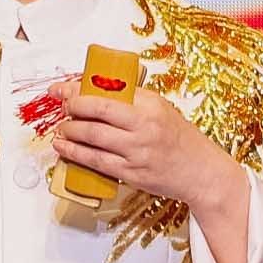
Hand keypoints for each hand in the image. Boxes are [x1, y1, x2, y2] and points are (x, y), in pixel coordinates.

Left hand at [48, 86, 253, 262]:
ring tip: (60, 129)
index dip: (77, 90)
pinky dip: (76, 154)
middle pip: (96, 113)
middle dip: (71, 109)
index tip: (61, 89)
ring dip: (69, 132)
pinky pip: (97, 161)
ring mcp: (137, 151)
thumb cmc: (180, 139)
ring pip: (93, 138)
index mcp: (150, 105)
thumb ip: (131, 100)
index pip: (106, 92)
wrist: (201, 172)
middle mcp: (144, 126)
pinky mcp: (132, 173)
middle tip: (61, 108)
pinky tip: (65, 148)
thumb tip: (94, 90)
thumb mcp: (160, 109)